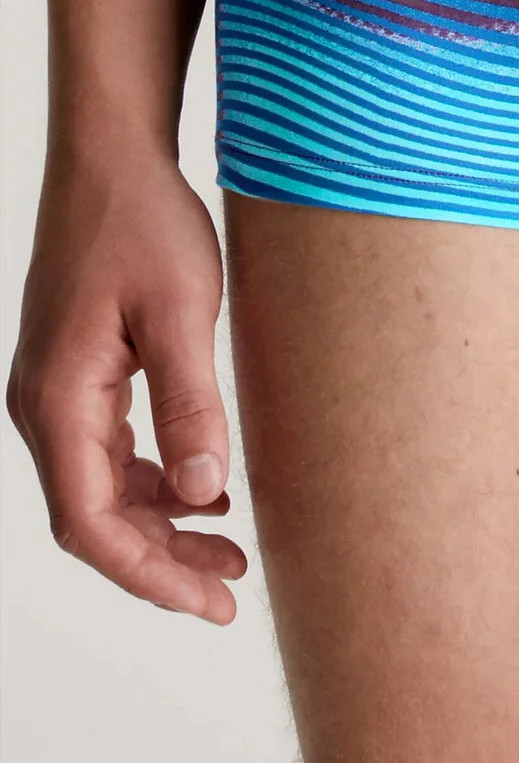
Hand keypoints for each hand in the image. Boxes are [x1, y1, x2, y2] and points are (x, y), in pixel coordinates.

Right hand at [7, 146, 246, 620]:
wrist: (112, 159)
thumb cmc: (144, 222)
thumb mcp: (182, 311)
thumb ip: (191, 403)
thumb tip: (206, 492)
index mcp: (59, 400)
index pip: (92, 523)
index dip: (150, 574)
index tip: (211, 602)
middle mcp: (44, 407)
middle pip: (94, 519)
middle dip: (160, 564)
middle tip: (231, 593)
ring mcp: (57, 392)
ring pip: (103, 490)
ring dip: (161, 527)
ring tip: (229, 553)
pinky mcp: (78, 375)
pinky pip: (109, 454)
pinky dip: (155, 483)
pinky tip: (205, 491)